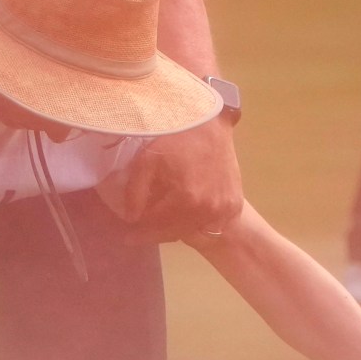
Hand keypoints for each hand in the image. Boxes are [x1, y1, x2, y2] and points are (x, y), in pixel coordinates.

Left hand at [116, 120, 240, 242]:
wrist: (210, 122)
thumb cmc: (176, 137)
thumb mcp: (147, 161)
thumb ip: (135, 193)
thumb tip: (131, 218)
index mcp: (188, 200)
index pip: (158, 227)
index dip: (139, 233)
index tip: (125, 238)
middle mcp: (209, 210)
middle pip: (175, 233)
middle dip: (155, 232)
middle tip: (138, 232)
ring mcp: (225, 210)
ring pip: (193, 229)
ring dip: (175, 227)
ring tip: (159, 218)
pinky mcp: (235, 206)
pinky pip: (210, 223)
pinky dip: (195, 220)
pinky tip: (183, 210)